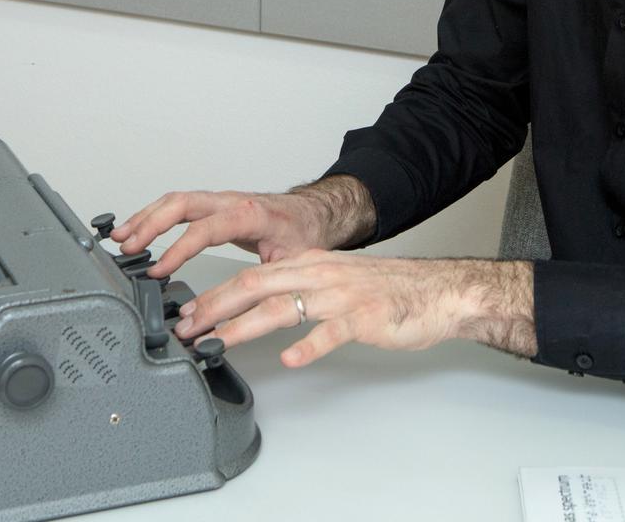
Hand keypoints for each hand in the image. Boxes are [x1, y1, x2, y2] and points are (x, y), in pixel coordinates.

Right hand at [108, 189, 322, 277]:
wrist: (314, 213)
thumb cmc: (303, 234)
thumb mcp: (289, 264)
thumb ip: (260, 288)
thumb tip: (233, 319)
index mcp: (251, 215)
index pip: (206, 228)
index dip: (179, 249)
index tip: (159, 269)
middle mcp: (233, 202)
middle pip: (183, 204)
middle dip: (151, 224)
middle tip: (129, 247)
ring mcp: (222, 200)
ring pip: (177, 200)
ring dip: (147, 217)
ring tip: (122, 237)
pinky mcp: (215, 204)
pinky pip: (180, 204)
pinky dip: (156, 214)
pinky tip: (139, 228)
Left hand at [175, 250, 536, 366]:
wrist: (439, 291)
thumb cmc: (390, 290)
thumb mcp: (338, 280)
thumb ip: (302, 291)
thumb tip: (262, 306)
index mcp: (311, 265)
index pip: (252, 275)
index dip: (215, 294)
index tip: (187, 313)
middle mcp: (321, 274)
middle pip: (255, 285)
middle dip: (214, 307)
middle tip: (185, 328)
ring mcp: (342, 295)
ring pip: (282, 306)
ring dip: (243, 326)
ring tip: (216, 344)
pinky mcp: (365, 317)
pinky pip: (331, 331)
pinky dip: (308, 345)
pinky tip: (291, 359)